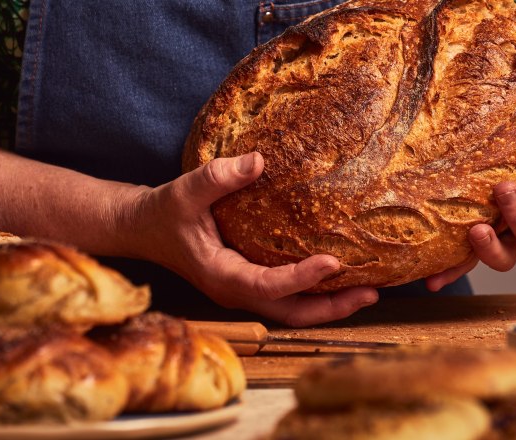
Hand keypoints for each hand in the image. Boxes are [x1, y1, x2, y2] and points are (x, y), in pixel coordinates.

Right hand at [126, 152, 377, 326]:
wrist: (144, 228)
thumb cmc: (162, 213)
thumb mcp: (184, 191)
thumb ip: (217, 177)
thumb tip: (258, 160)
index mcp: (220, 276)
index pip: (268, 286)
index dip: (302, 278)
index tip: (334, 263)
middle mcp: (236, 292)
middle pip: (291, 313)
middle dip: (332, 307)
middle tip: (371, 291)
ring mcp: (245, 291)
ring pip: (293, 310)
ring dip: (331, 304)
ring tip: (369, 289)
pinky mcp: (250, 283)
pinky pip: (289, 297)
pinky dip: (317, 292)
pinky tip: (341, 276)